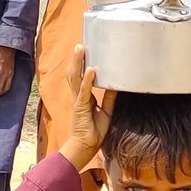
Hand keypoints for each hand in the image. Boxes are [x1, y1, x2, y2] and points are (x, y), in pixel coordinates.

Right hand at [59, 46, 116, 169]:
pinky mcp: (81, 107)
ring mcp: (78, 101)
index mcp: (82, 97)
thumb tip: (116, 86)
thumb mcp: (106, 110)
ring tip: (80, 49)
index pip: (79, 76)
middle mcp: (77, 96)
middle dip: (76, 59)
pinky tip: (91, 69)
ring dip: (77, 63)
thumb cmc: (94, 131)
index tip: (82, 51)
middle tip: (79, 44)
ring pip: (75, 78)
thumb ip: (109, 98)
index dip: (80, 64)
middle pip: (74, 73)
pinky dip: (87, 79)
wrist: (86, 146)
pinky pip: (84, 91)